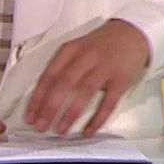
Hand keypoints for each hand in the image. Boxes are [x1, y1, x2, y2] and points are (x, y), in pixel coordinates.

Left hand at [24, 19, 151, 135]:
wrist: (133, 33)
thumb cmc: (101, 45)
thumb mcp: (77, 48)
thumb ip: (61, 68)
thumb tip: (42, 100)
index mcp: (70, 50)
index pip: (48, 75)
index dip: (37, 98)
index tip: (29, 116)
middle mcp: (86, 57)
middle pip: (64, 83)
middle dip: (49, 107)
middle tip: (41, 126)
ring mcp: (105, 68)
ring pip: (84, 91)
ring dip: (70, 113)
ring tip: (61, 130)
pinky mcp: (121, 79)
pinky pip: (108, 102)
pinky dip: (97, 119)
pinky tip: (88, 131)